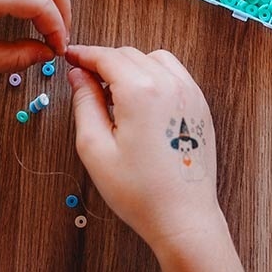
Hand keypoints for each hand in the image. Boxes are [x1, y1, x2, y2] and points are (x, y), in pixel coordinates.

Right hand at [66, 45, 221, 252]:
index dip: (84, 54)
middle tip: (86, 80)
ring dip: (132, 66)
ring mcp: (190, 93)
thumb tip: (79, 76)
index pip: (107, 57)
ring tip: (115, 94)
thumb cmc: (139, 191)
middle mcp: (170, 84)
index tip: (70, 57)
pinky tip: (141, 102)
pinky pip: (175, 74)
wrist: (184, 217)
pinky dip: (154, 76)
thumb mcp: (95, 149)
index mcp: (142, 91)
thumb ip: (84, 104)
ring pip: (155, 59)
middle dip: (105, 61)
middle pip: (130, 54)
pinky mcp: (200, 106)